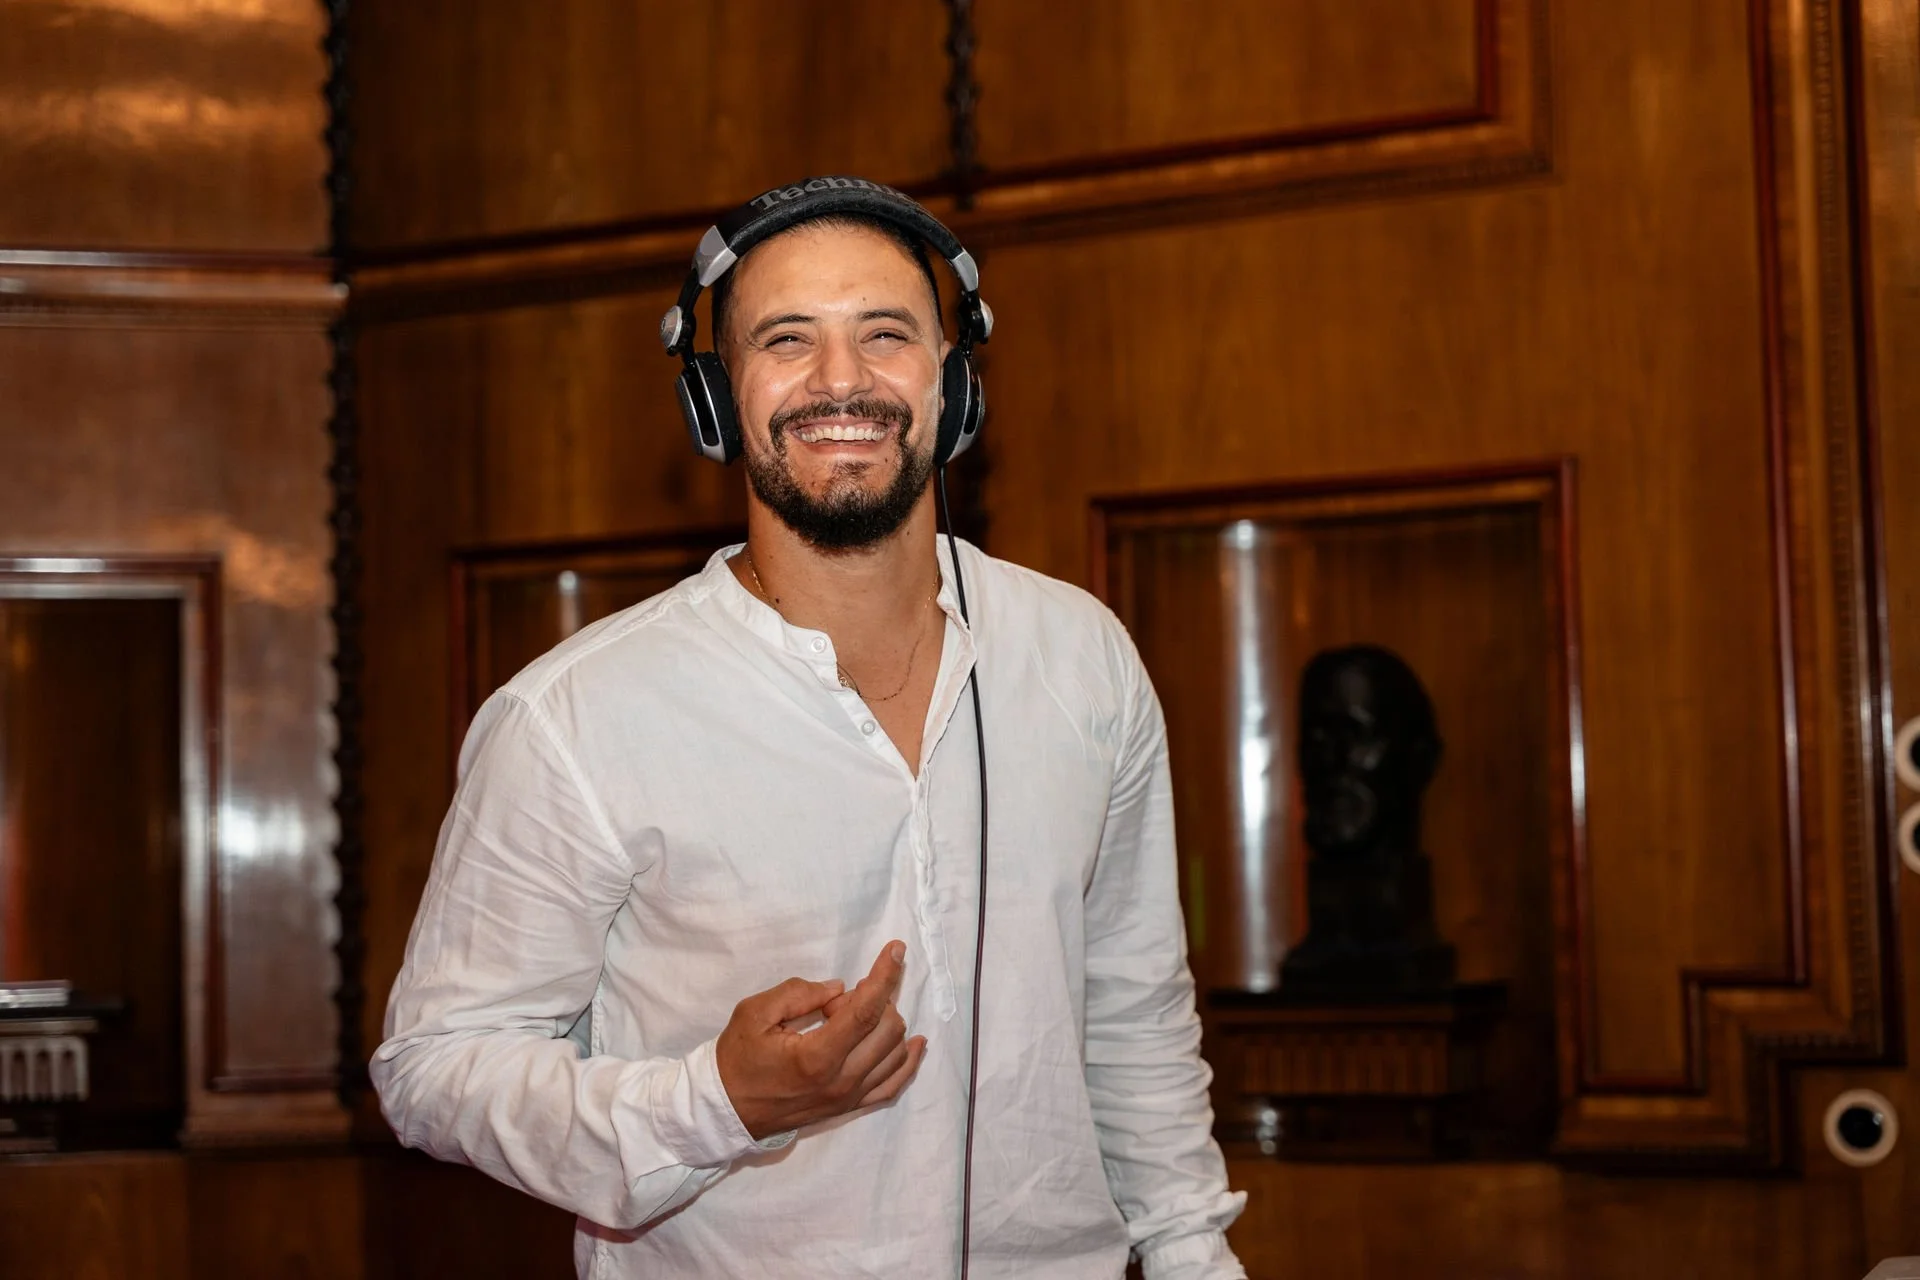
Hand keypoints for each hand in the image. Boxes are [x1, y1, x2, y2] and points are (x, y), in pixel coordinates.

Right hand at [715, 941, 927, 1140]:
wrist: (727, 1111)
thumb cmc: (737, 1059)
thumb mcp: (754, 1013)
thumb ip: (799, 994)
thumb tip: (840, 989)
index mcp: (817, 1057)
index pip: (866, 1011)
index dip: (885, 976)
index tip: (896, 949)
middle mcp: (841, 1081)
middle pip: (888, 1028)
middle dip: (872, 1000)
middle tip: (834, 1002)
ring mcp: (849, 1098)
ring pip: (895, 1052)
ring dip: (884, 1023)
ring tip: (848, 1019)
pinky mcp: (851, 1107)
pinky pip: (893, 1085)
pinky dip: (908, 1062)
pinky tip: (917, 1043)